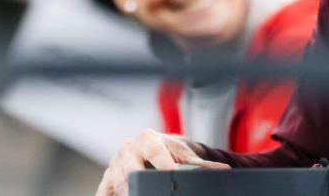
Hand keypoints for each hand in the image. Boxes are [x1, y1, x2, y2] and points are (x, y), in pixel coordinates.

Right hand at [95, 128, 230, 195]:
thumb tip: (224, 170)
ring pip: (117, 181)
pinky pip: (104, 192)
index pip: (154, 150)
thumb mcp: (185, 156)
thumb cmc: (171, 153)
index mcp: (148, 139)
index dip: (163, 162)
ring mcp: (114, 165)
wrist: (155, 150)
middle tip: (148, 193)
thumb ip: (202, 165)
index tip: (171, 172)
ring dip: (126, 192)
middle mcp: (127, 149)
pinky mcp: (106, 180)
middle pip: (130, 167)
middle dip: (139, 182)